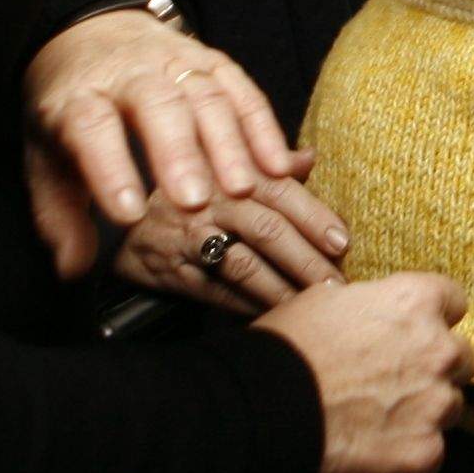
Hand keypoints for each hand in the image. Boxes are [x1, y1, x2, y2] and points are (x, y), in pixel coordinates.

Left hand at [21, 10, 297, 273]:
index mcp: (79, 97)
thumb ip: (59, 215)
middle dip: (178, 152)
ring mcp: (176, 63)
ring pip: (206, 96)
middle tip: (193, 201)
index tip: (127, 213)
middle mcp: (129, 73)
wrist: (89, 34)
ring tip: (242, 190)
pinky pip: (244, 91)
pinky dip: (263, 128)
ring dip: (227, 144)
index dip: (110, 168)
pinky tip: (278, 166)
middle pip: (156, 104)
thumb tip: (73, 267)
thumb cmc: (71, 109)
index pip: (92, 127)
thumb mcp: (46, 158)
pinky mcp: (213, 62)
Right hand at [112, 155, 353, 313]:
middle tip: (336, 284)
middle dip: (306, 259)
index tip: (342, 242)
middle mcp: (210, 199)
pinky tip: (277, 315)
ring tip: (312, 305)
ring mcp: (189, 235)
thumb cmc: (194, 195)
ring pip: (243, 264)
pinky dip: (249, 305)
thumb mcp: (224, 167)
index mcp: (229, 169)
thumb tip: (310, 157)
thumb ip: (269, 164)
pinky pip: (218, 292)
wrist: (131, 224)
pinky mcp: (174, 270)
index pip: (280, 190)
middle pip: (266, 228)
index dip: (314, 216)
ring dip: (282, 288)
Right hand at [262, 270, 472, 472]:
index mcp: (413, 303)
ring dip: (424, 411)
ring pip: (449, 406)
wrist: (259, 416)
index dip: (431, 318)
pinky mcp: (425, 454)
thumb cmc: (282, 354)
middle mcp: (437, 350)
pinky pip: (431, 451)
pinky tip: (373, 450)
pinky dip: (408, 452)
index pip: (453, 301)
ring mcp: (435, 405)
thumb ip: (363, 303)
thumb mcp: (318, 302)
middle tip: (394, 381)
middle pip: (460, 357)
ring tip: (378, 420)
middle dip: (434, 367)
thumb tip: (367, 308)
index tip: (415, 332)